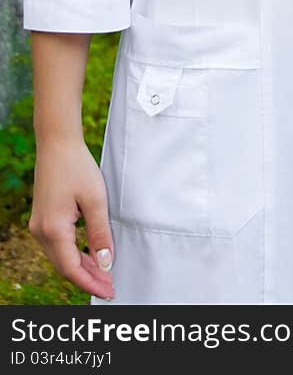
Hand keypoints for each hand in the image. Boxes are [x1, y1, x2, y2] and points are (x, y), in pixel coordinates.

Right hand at [29, 137, 115, 299]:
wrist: (57, 144)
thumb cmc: (77, 167)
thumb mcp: (96, 200)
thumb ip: (100, 234)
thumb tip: (105, 263)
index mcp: (53, 229)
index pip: (71, 269)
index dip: (91, 284)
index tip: (109, 291)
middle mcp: (40, 232)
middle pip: (64, 267)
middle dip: (87, 279)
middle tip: (110, 287)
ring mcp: (38, 226)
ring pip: (60, 257)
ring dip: (81, 268)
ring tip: (103, 275)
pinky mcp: (42, 219)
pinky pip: (57, 246)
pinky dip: (74, 254)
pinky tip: (89, 256)